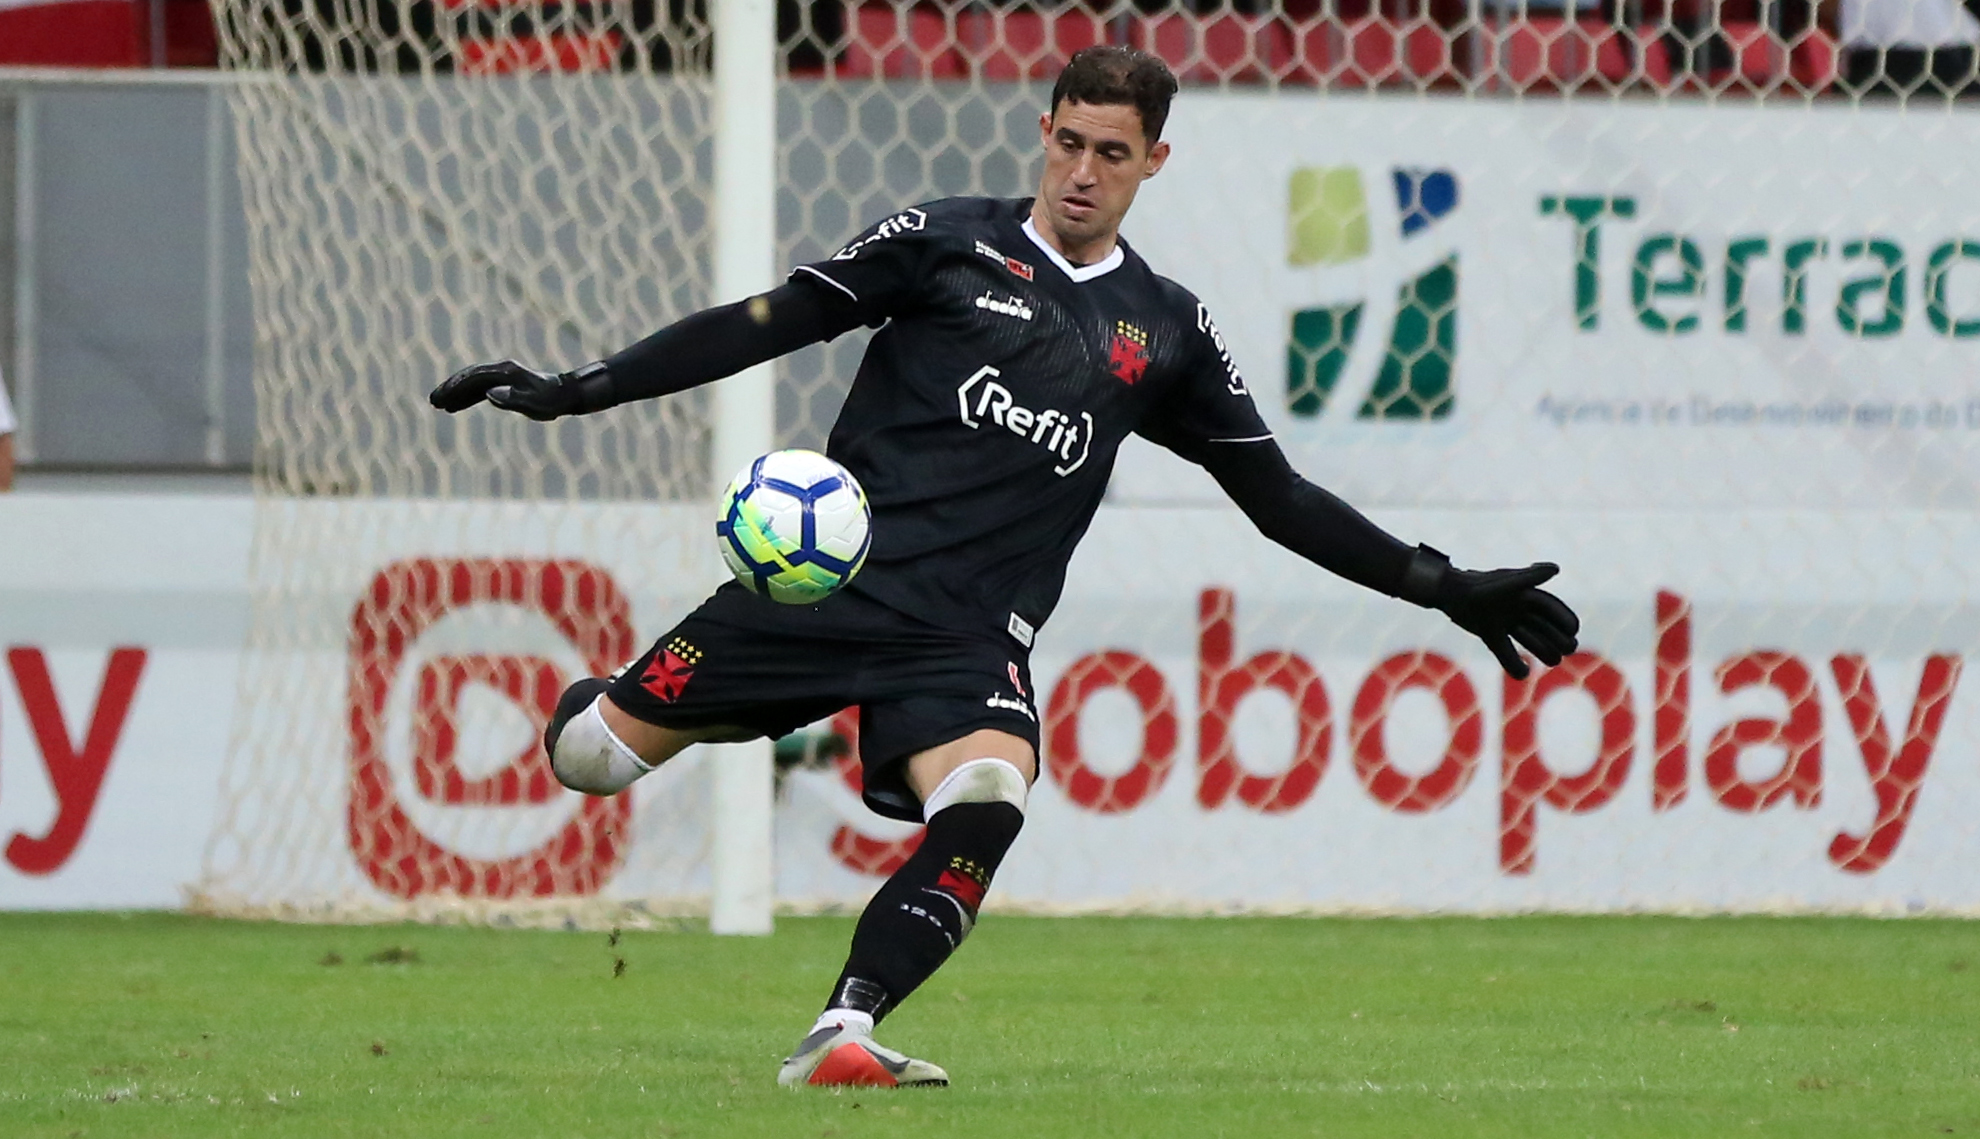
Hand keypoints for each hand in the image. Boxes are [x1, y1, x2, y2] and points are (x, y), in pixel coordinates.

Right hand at [429, 360, 593, 421]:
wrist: (566, 395)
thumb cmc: (552, 400)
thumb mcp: (534, 402)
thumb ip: (512, 399)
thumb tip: (489, 394)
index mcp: (505, 372)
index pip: (474, 377)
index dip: (457, 386)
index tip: (442, 396)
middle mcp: (501, 371)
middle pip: (469, 377)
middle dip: (450, 388)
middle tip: (433, 400)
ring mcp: (502, 378)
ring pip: (472, 384)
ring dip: (455, 393)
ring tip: (438, 404)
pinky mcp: (504, 386)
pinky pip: (480, 390)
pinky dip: (466, 398)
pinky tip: (455, 407)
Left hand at [1405, 548, 1579, 679]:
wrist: (1448, 593)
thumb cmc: (1478, 586)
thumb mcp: (1506, 584)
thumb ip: (1530, 577)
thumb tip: (1556, 568)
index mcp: (1523, 593)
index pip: (1550, 607)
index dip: (1563, 618)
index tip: (1574, 630)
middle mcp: (1516, 607)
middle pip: (1543, 624)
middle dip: (1557, 636)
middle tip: (1570, 649)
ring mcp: (1503, 620)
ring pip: (1529, 637)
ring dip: (1543, 648)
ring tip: (1555, 661)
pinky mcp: (1489, 632)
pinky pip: (1506, 649)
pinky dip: (1514, 662)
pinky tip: (1524, 674)